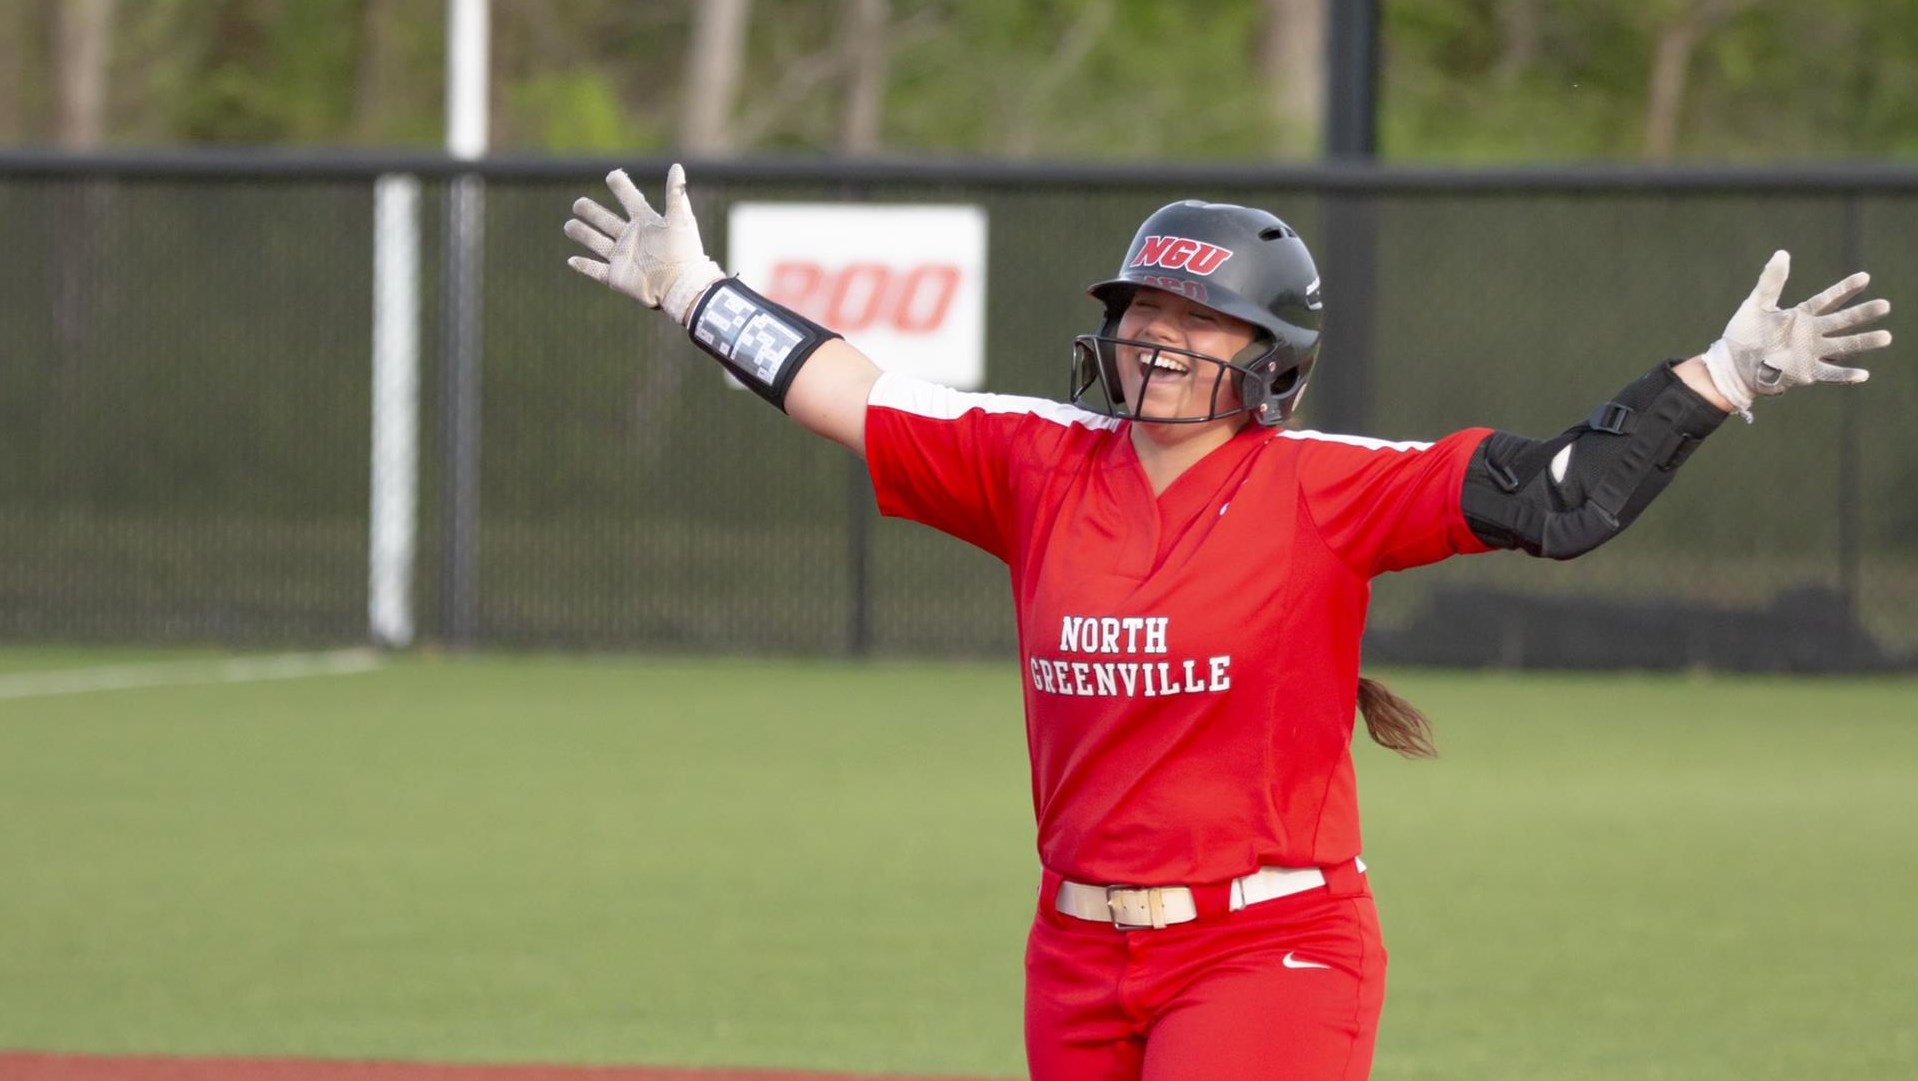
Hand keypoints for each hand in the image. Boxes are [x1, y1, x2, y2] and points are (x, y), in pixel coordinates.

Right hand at [565, 163, 724, 325]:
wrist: (682, 286)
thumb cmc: (684, 252)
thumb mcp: (681, 219)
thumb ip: (676, 193)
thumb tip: (677, 167)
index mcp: (647, 223)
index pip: (631, 200)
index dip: (622, 187)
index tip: (612, 175)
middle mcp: (633, 239)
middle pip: (607, 221)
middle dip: (591, 212)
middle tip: (578, 203)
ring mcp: (624, 258)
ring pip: (597, 243)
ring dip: (583, 234)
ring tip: (568, 225)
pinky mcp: (617, 277)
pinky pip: (597, 271)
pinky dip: (584, 266)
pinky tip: (571, 260)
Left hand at [1702, 250, 1891, 419]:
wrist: (1732, 365)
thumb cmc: (1743, 334)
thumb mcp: (1756, 304)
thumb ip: (1771, 281)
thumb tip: (1782, 253)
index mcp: (1801, 315)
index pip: (1828, 299)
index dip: (1845, 289)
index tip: (1865, 277)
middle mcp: (1811, 333)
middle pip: (1842, 322)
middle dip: (1863, 314)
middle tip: (1885, 305)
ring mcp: (1811, 353)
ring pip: (1844, 346)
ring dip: (1864, 342)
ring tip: (1886, 336)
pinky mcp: (1806, 372)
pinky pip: (1830, 374)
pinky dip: (1846, 375)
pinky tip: (1863, 374)